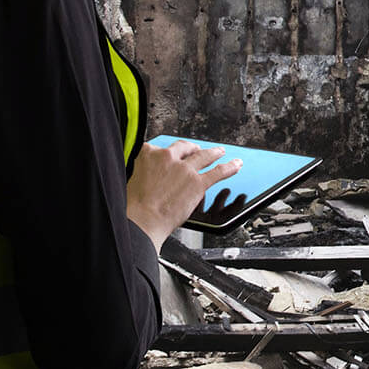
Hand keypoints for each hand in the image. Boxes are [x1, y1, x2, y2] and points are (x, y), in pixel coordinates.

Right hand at [125, 141, 240, 245]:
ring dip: (214, 152)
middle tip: (197, 149)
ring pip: (203, 156)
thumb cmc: (133, 207)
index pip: (160, 148)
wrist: (141, 220)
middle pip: (184, 148)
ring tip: (220, 151)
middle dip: (192, 148)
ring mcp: (184, 169)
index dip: (167, 152)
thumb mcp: (132, 180)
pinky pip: (217, 172)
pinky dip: (229, 167)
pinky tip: (236, 165)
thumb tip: (148, 176)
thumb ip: (143, 173)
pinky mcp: (198, 183)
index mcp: (147, 155)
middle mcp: (167, 158)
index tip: (170, 155)